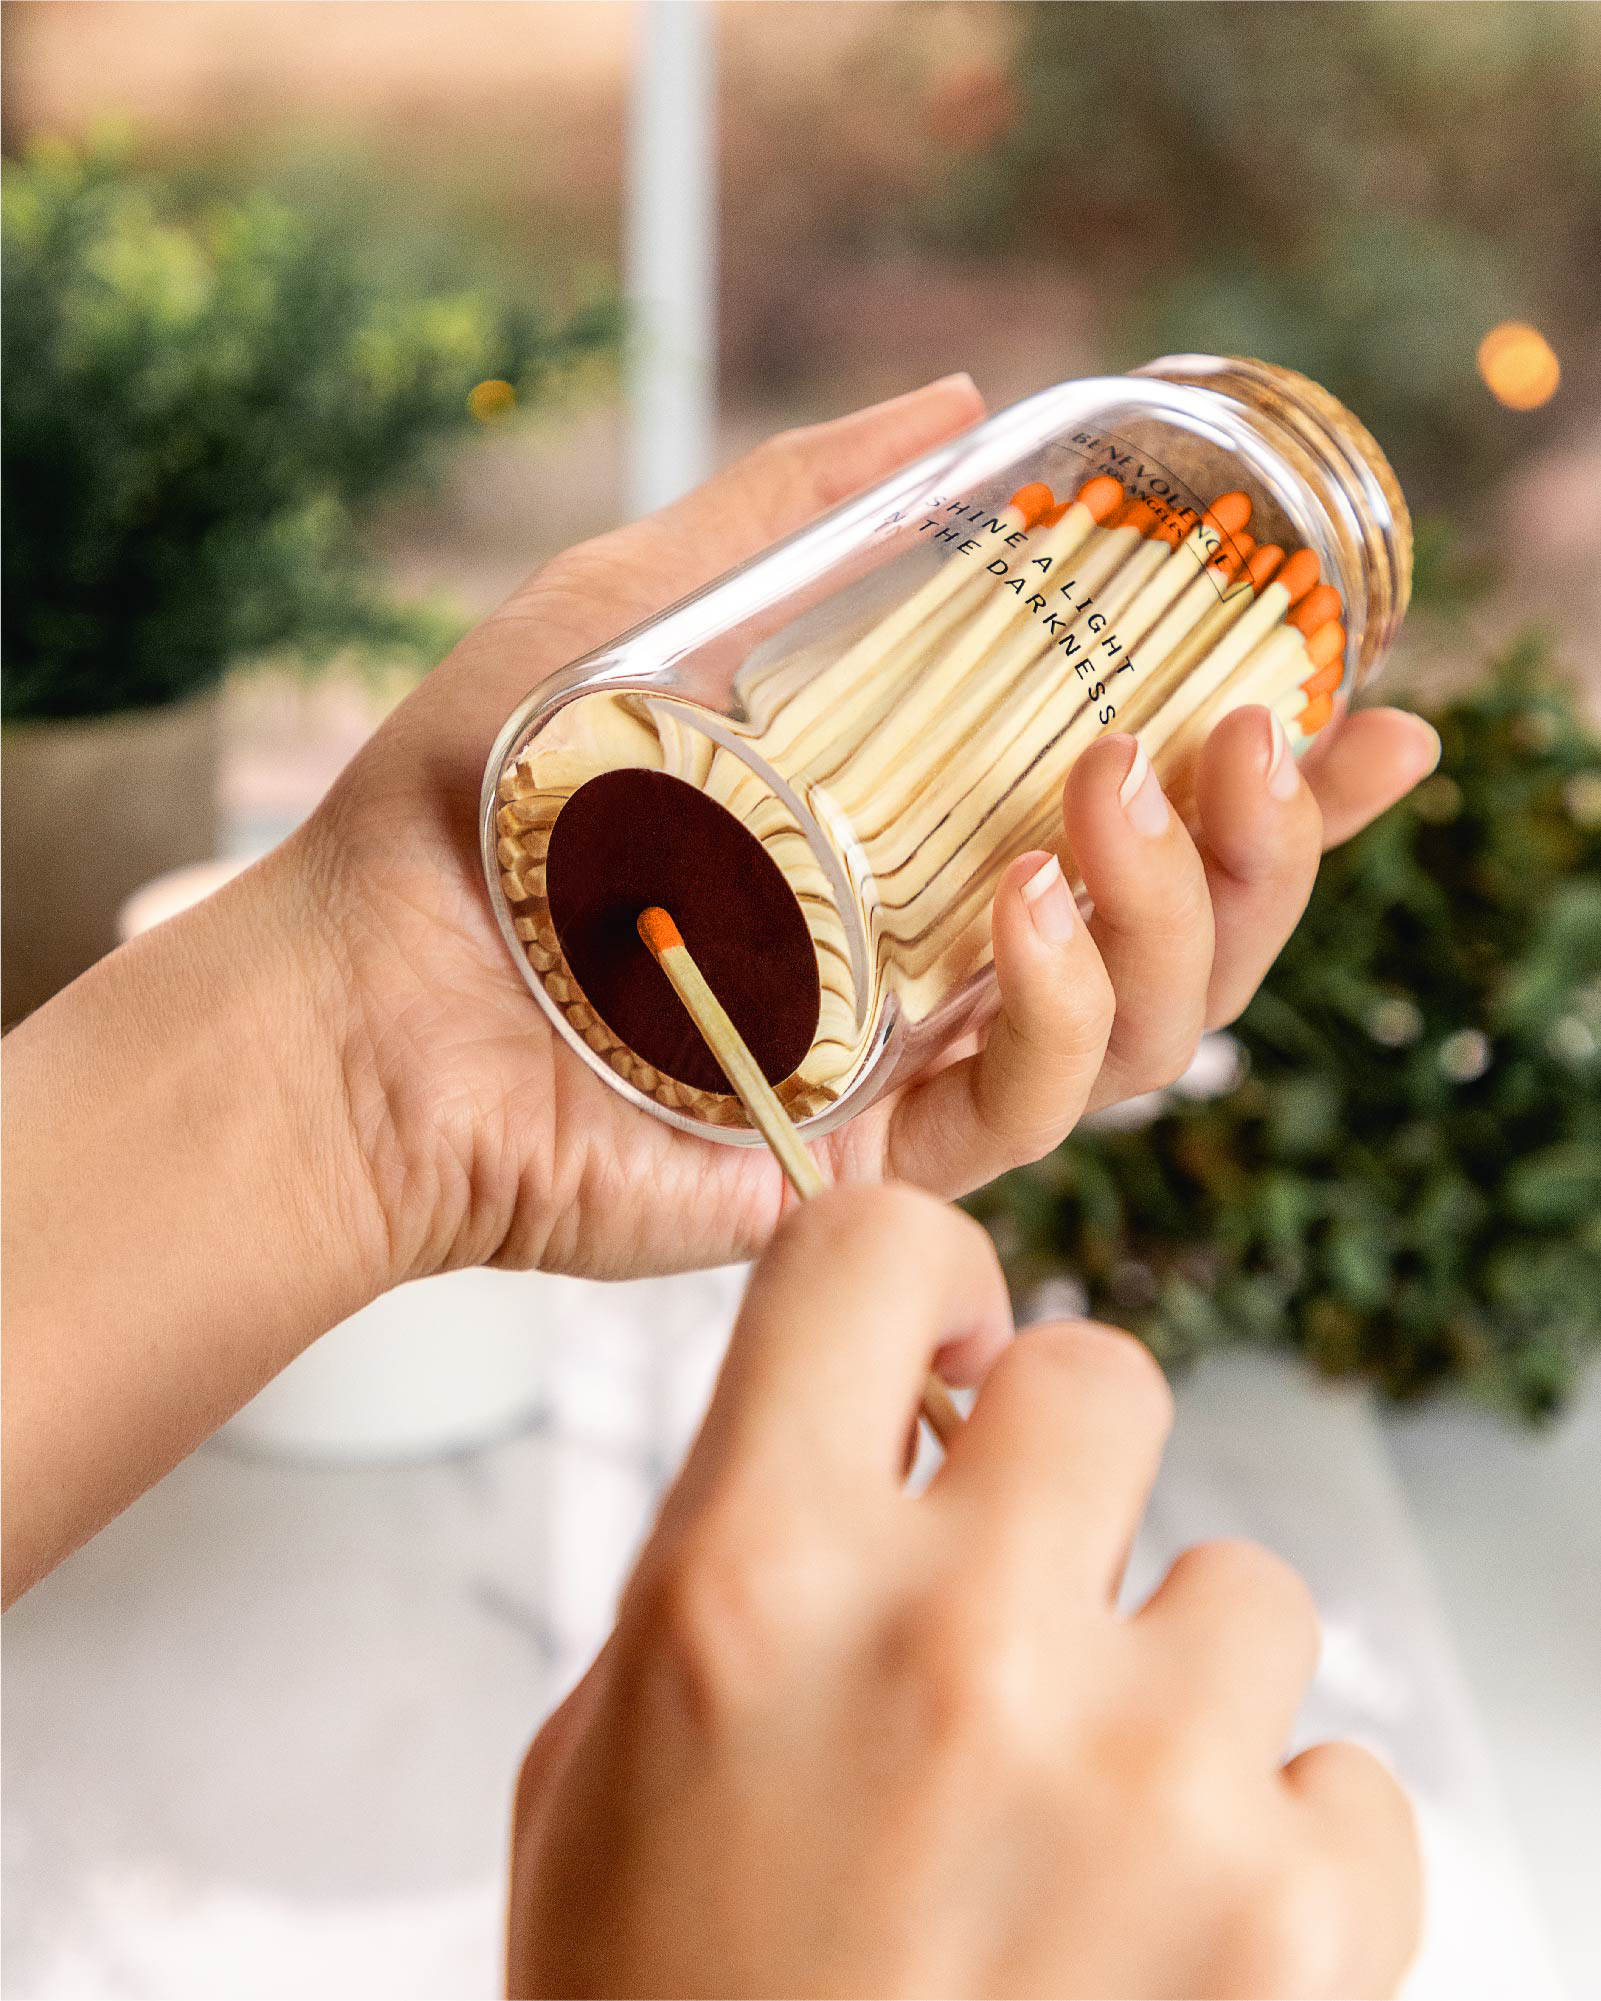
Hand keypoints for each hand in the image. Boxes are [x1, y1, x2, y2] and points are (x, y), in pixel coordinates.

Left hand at [292, 375, 1440, 1281]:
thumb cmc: (481, 799)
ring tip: (1107, 799)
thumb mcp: (642, 601)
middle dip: (1265, 848)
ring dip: (1180, 916)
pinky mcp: (874, 1164)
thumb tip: (963, 401)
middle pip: (1195, 936)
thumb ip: (802, 503)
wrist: (365, 993)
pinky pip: (1029, 1118)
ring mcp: (919, 1070)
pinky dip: (1062, 1024)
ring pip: (1152, 1033)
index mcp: (928, 836)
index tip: (1379, 720)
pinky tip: (1021, 928)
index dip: (1286, 784)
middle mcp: (950, 959)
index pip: (1149, 818)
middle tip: (1244, 745)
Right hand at [507, 1186, 1421, 1998]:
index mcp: (747, 1584)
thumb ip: (733, 1555)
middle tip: (1021, 1589)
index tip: (939, 1351)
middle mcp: (947, 1646)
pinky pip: (1348, 1777)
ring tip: (1084, 1826)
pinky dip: (1279, 1849)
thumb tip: (881, 1424)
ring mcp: (1138, 1782)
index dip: (918, 1285)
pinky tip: (1172, 1939)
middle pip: (1100, 1376)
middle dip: (1064, 1470)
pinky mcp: (1289, 1933)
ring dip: (1175, 1684)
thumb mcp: (608, 1761)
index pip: (871, 1257)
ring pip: (1248, 1587)